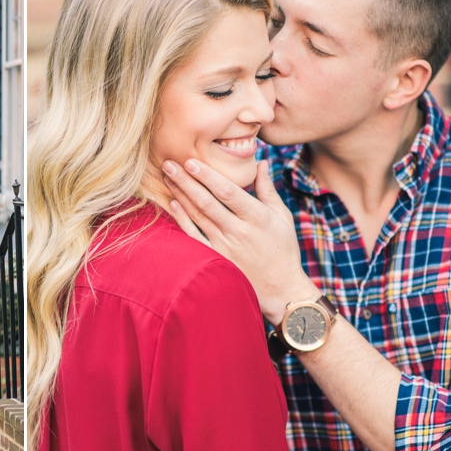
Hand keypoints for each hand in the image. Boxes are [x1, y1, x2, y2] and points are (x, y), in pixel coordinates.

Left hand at [163, 158, 318, 322]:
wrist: (280, 289)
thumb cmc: (283, 250)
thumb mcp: (282, 217)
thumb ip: (268, 189)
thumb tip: (261, 162)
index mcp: (258, 218)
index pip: (228, 193)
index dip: (208, 176)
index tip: (191, 161)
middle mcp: (239, 232)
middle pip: (207, 202)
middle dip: (186, 181)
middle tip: (168, 162)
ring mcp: (225, 247)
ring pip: (198, 216)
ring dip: (181, 195)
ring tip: (167, 176)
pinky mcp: (216, 259)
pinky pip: (195, 237)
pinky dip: (182, 220)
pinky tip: (172, 203)